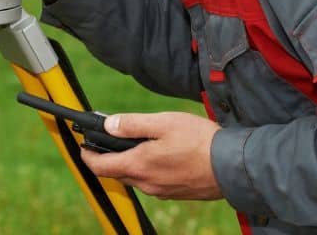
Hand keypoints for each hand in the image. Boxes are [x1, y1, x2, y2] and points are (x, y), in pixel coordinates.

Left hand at [80, 112, 222, 200]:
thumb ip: (132, 124)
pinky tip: (162, 155)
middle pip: (117, 173)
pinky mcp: (176, 194)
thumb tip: (108, 125)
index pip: (100, 167)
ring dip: (131, 163)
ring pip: (136, 178)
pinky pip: (153, 182)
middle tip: (112, 138)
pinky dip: (148, 169)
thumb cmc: (199, 141)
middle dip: (109, 157)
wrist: (232, 166)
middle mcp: (146, 184)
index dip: (87, 156)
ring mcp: (161, 191)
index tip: (84, 146)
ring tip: (140, 143)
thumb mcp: (163, 122)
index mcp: (138, 166)